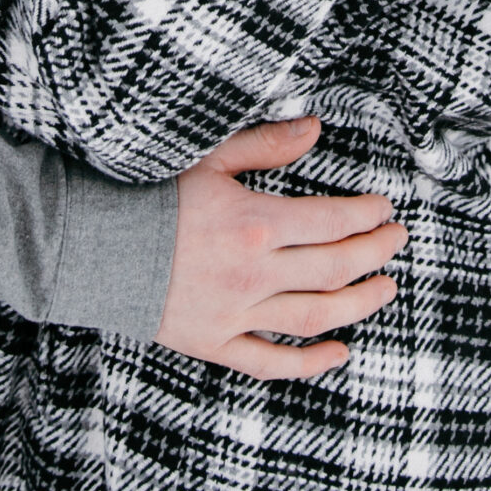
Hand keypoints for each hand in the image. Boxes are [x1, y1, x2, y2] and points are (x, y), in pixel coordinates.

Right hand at [157, 117, 407, 378]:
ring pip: (314, 317)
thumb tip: (315, 127)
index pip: (332, 223)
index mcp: (255, 223)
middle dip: (375, 253)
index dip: (366, 217)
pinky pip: (270, 362)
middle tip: (397, 241)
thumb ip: (265, 145)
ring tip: (386, 289)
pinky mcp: (214, 343)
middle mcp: (253, 274)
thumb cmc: (150, 196)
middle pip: (334, 268)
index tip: (385, 210)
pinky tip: (339, 353)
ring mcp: (235, 314)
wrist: (92, 246)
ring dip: (359, 304)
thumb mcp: (208, 159)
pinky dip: (309, 364)